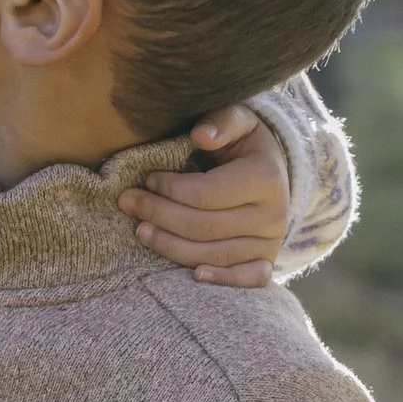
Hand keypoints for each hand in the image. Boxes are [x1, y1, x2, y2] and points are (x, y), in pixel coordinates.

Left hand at [119, 106, 288, 285]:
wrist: (273, 173)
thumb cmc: (244, 145)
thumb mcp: (238, 121)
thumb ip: (222, 122)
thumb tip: (200, 136)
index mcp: (266, 178)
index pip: (206, 194)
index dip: (171, 189)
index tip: (147, 179)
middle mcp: (273, 215)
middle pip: (204, 227)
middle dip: (160, 215)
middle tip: (129, 203)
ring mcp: (271, 242)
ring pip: (213, 254)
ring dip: (171, 246)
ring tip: (140, 230)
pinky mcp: (266, 261)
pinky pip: (248, 279)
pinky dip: (222, 279)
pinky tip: (194, 275)